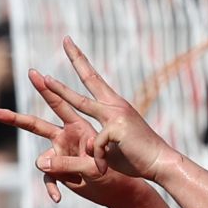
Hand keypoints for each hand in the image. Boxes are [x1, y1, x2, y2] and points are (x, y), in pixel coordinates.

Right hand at [0, 64, 130, 205]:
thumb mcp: (91, 167)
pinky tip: (58, 198)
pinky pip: (48, 178)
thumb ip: (67, 164)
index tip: (35, 73)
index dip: (46, 89)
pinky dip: (53, 188)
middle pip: (36, 126)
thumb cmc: (113, 171)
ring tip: (76, 178)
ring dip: (55, 169)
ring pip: (42, 158)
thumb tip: (41, 163)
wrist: (119, 189)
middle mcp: (65, 137)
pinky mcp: (59, 172)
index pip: (58, 105)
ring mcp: (60, 155)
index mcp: (77, 126)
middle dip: (16, 119)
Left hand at [35, 37, 176, 181]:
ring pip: (82, 102)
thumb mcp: (112, 146)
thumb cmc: (137, 156)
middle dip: (76, 58)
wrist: (161, 163)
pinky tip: (102, 167)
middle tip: (66, 39)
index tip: (71, 45)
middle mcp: (115, 105)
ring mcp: (116, 115)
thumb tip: (85, 142)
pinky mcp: (116, 129)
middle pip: (90, 78)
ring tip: (46, 80)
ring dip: (61, 90)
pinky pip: (94, 143)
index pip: (94, 80)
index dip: (82, 62)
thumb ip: (96, 142)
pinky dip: (95, 158)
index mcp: (113, 106)